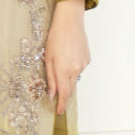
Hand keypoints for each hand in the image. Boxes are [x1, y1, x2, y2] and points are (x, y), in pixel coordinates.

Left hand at [44, 0, 90, 115]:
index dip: (61, 105)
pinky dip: (72, 68)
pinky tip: (68, 57)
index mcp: (63, 70)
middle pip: (70, 89)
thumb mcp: (47, 59)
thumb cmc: (55, 38)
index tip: (59, 112)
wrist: (70, 23)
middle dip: (64, 95)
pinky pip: (78, 69)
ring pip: (74, 78)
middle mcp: (75, 70)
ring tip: (60, 64)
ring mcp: (83, 65)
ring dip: (67, 78)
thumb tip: (52, 94)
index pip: (64, 94)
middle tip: (58, 100)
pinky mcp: (87, 59)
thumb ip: (51, 78)